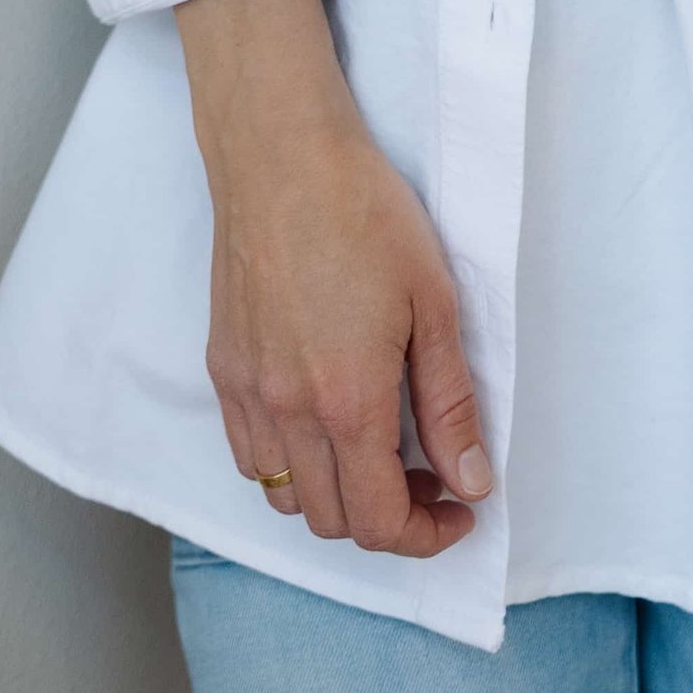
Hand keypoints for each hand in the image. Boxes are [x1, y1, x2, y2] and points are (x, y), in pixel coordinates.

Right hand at [179, 0, 492, 558]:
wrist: (281, 156)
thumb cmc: (364, 214)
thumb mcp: (433, 305)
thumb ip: (450, 405)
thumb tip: (471, 482)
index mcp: (346, 401)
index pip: (378, 521)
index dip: (425, 535)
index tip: (458, 510)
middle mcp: (286, 411)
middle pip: (331, 522)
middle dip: (388, 518)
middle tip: (430, 476)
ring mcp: (245, 392)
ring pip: (285, 495)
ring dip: (336, 496)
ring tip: (378, 451)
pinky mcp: (221, 367)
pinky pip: (249, 454)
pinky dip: (290, 465)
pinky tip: (324, 421)